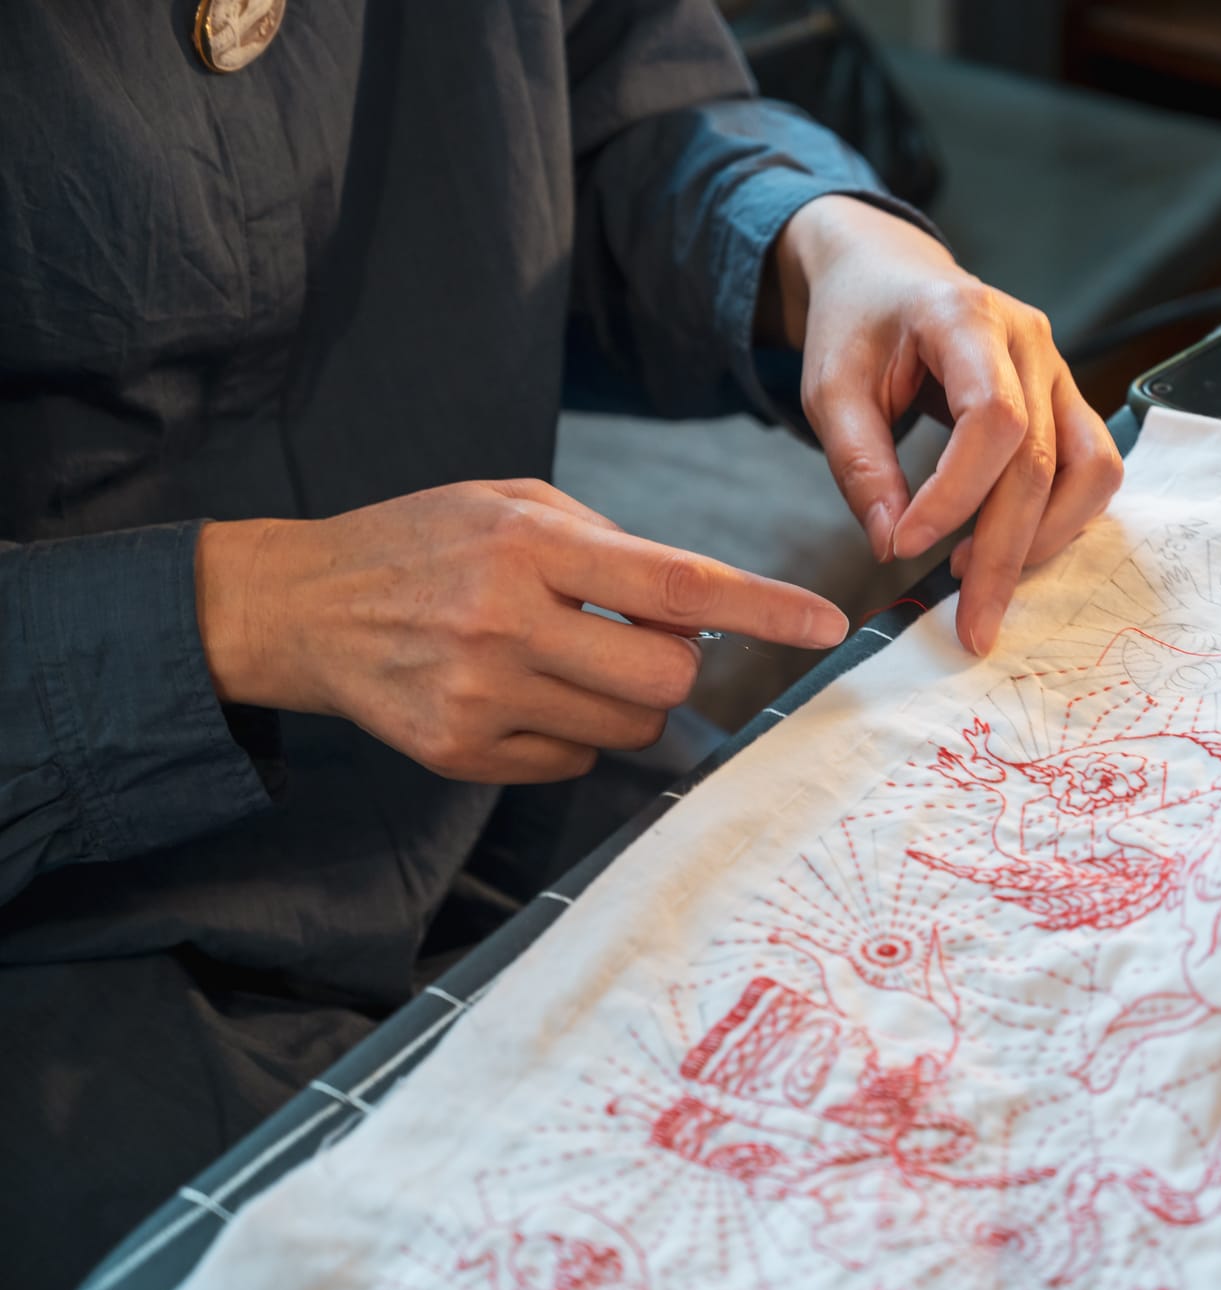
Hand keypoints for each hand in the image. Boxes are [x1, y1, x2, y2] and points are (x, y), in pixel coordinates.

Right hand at [194, 480, 847, 783]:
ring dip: (624, 699)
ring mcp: (478, 695)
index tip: (826, 625)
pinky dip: (569, 734)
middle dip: (675, 662)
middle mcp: (505, 621)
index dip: (762, 608)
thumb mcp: (513, 503)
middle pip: (667, 675)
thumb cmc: (425, 542)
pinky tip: (516, 693)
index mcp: (529, 544)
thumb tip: (695, 608)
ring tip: (563, 659)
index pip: (676, 582)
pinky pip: (572, 762)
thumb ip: (610, 546)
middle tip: (635, 637)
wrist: (300, 605)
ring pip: (628, 728)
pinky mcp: (456, 753)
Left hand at [769, 196, 1123, 655]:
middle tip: (970, 626)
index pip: (993, 418)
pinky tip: (1007, 548)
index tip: (907, 547)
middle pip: (1042, 462)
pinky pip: (1093, 471)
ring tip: (981, 581)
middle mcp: (1030, 342)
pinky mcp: (1068, 403)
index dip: (957, 494)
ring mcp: (1060, 371)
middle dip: (1003, 553)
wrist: (889, 274)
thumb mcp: (831, 387)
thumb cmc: (857, 326)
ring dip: (1046, 541)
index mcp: (967, 319)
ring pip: (1090, 471)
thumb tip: (894, 546)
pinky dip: (1062, 522)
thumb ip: (859, 465)